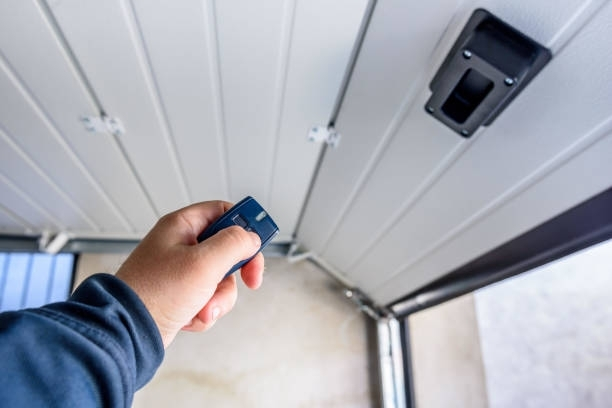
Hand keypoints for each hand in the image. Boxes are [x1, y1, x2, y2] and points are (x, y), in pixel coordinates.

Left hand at [116, 200, 263, 347]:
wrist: (127, 332)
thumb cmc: (155, 293)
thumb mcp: (204, 262)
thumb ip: (234, 244)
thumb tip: (251, 238)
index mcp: (182, 226)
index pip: (223, 212)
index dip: (244, 224)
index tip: (260, 241)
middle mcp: (181, 245)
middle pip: (227, 249)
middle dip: (235, 272)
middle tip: (249, 280)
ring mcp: (181, 272)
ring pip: (221, 279)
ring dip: (218, 298)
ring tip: (203, 307)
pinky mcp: (181, 295)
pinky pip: (209, 298)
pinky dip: (205, 311)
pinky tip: (191, 317)